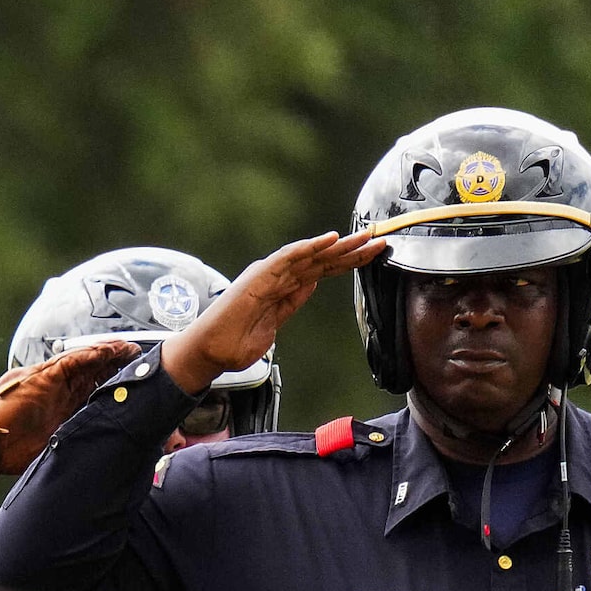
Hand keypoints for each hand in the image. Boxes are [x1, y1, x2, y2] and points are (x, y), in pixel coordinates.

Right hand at [0, 342, 141, 477]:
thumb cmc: (13, 447)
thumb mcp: (54, 442)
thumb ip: (75, 435)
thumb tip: (102, 441)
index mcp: (63, 402)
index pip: (94, 384)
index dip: (114, 378)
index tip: (134, 376)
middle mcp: (59, 388)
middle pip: (93, 369)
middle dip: (116, 361)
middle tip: (137, 355)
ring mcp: (51, 380)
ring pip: (85, 361)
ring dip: (107, 353)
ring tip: (127, 348)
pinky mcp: (43, 377)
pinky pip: (70, 362)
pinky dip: (87, 355)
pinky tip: (105, 351)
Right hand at [162, 231, 380, 394]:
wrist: (208, 354)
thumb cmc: (233, 345)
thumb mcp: (274, 326)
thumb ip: (291, 305)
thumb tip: (311, 285)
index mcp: (283, 289)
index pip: (323, 270)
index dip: (349, 261)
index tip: (374, 253)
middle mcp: (277, 277)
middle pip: (322, 259)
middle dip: (352, 249)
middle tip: (381, 238)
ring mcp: (268, 275)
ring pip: (310, 255)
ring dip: (338, 245)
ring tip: (365, 236)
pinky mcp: (258, 277)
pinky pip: (288, 258)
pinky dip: (309, 247)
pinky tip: (330, 239)